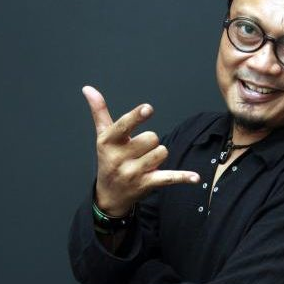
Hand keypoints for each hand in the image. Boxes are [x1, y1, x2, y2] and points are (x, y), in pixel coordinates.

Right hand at [82, 85, 199, 215]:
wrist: (109, 195)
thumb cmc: (108, 159)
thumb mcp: (102, 136)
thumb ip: (99, 111)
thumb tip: (88, 88)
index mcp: (108, 142)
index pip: (123, 126)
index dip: (137, 116)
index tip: (148, 108)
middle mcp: (119, 158)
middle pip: (151, 137)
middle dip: (151, 141)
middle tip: (140, 149)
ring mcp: (133, 173)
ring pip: (162, 152)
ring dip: (159, 154)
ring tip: (147, 161)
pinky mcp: (147, 184)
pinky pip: (169, 178)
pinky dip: (183, 177)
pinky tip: (195, 178)